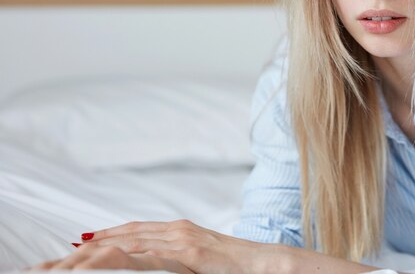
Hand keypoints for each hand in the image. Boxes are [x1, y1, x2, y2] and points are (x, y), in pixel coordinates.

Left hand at [75, 219, 276, 273]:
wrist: (264, 262)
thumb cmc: (235, 263)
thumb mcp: (202, 256)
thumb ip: (180, 257)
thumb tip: (162, 263)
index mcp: (181, 230)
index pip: (138, 229)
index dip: (111, 233)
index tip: (87, 238)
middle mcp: (179, 230)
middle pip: (130, 233)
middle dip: (100, 239)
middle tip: (72, 246)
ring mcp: (183, 240)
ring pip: (134, 241)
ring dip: (105, 248)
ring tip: (80, 254)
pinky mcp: (190, 254)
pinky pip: (151, 255)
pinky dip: (126, 256)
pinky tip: (109, 259)